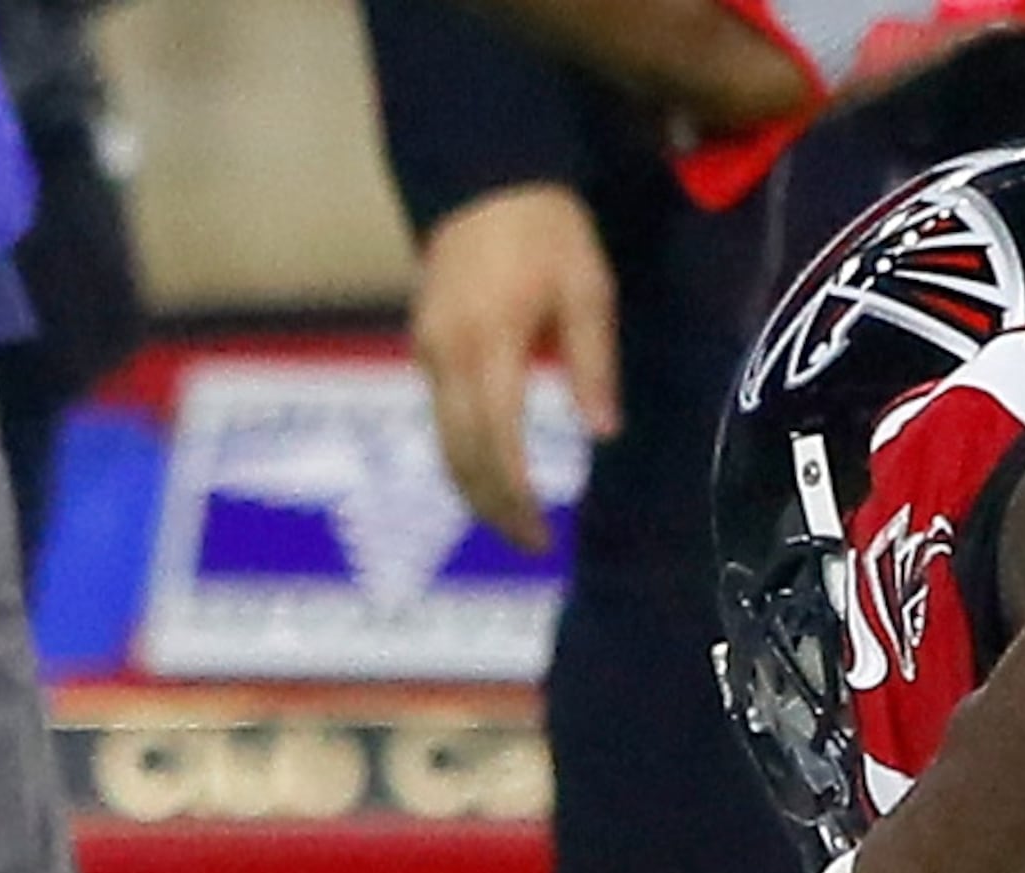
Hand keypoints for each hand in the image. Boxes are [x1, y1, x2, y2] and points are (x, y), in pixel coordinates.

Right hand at [407, 184, 616, 553]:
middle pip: (459, 454)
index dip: (515, 498)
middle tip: (529, 544)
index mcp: (489, 347)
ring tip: (512, 519)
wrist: (484, 177)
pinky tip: (494, 470)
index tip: (541, 537)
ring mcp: (428, 350)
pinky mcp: (424, 343)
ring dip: (473, 486)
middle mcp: (446, 357)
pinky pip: (440, 414)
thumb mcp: (588, 293)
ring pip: (442, 439)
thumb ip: (592, 366)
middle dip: (491, 506)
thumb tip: (600, 435)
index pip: (495, 444)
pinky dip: (464, 452)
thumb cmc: (547, 233)